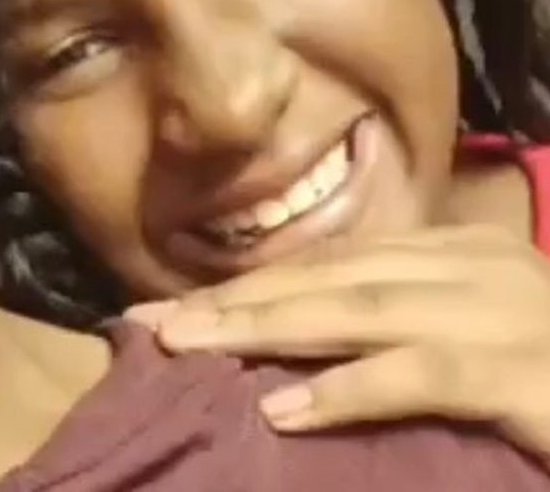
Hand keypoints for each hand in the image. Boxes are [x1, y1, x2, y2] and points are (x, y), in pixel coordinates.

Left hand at [128, 226, 549, 467]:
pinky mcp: (529, 376)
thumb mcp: (472, 335)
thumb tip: (305, 347)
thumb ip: (403, 326)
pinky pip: (423, 375)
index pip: (332, 264)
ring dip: (266, 331)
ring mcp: (506, 314)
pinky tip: (284, 409)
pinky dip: (350, 390)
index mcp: (459, 253)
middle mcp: (477, 267)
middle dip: (236, 302)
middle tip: (151, 324)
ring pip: (361, 313)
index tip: (174, 307)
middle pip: (331, 280)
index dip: (250, 284)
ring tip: (188, 349)